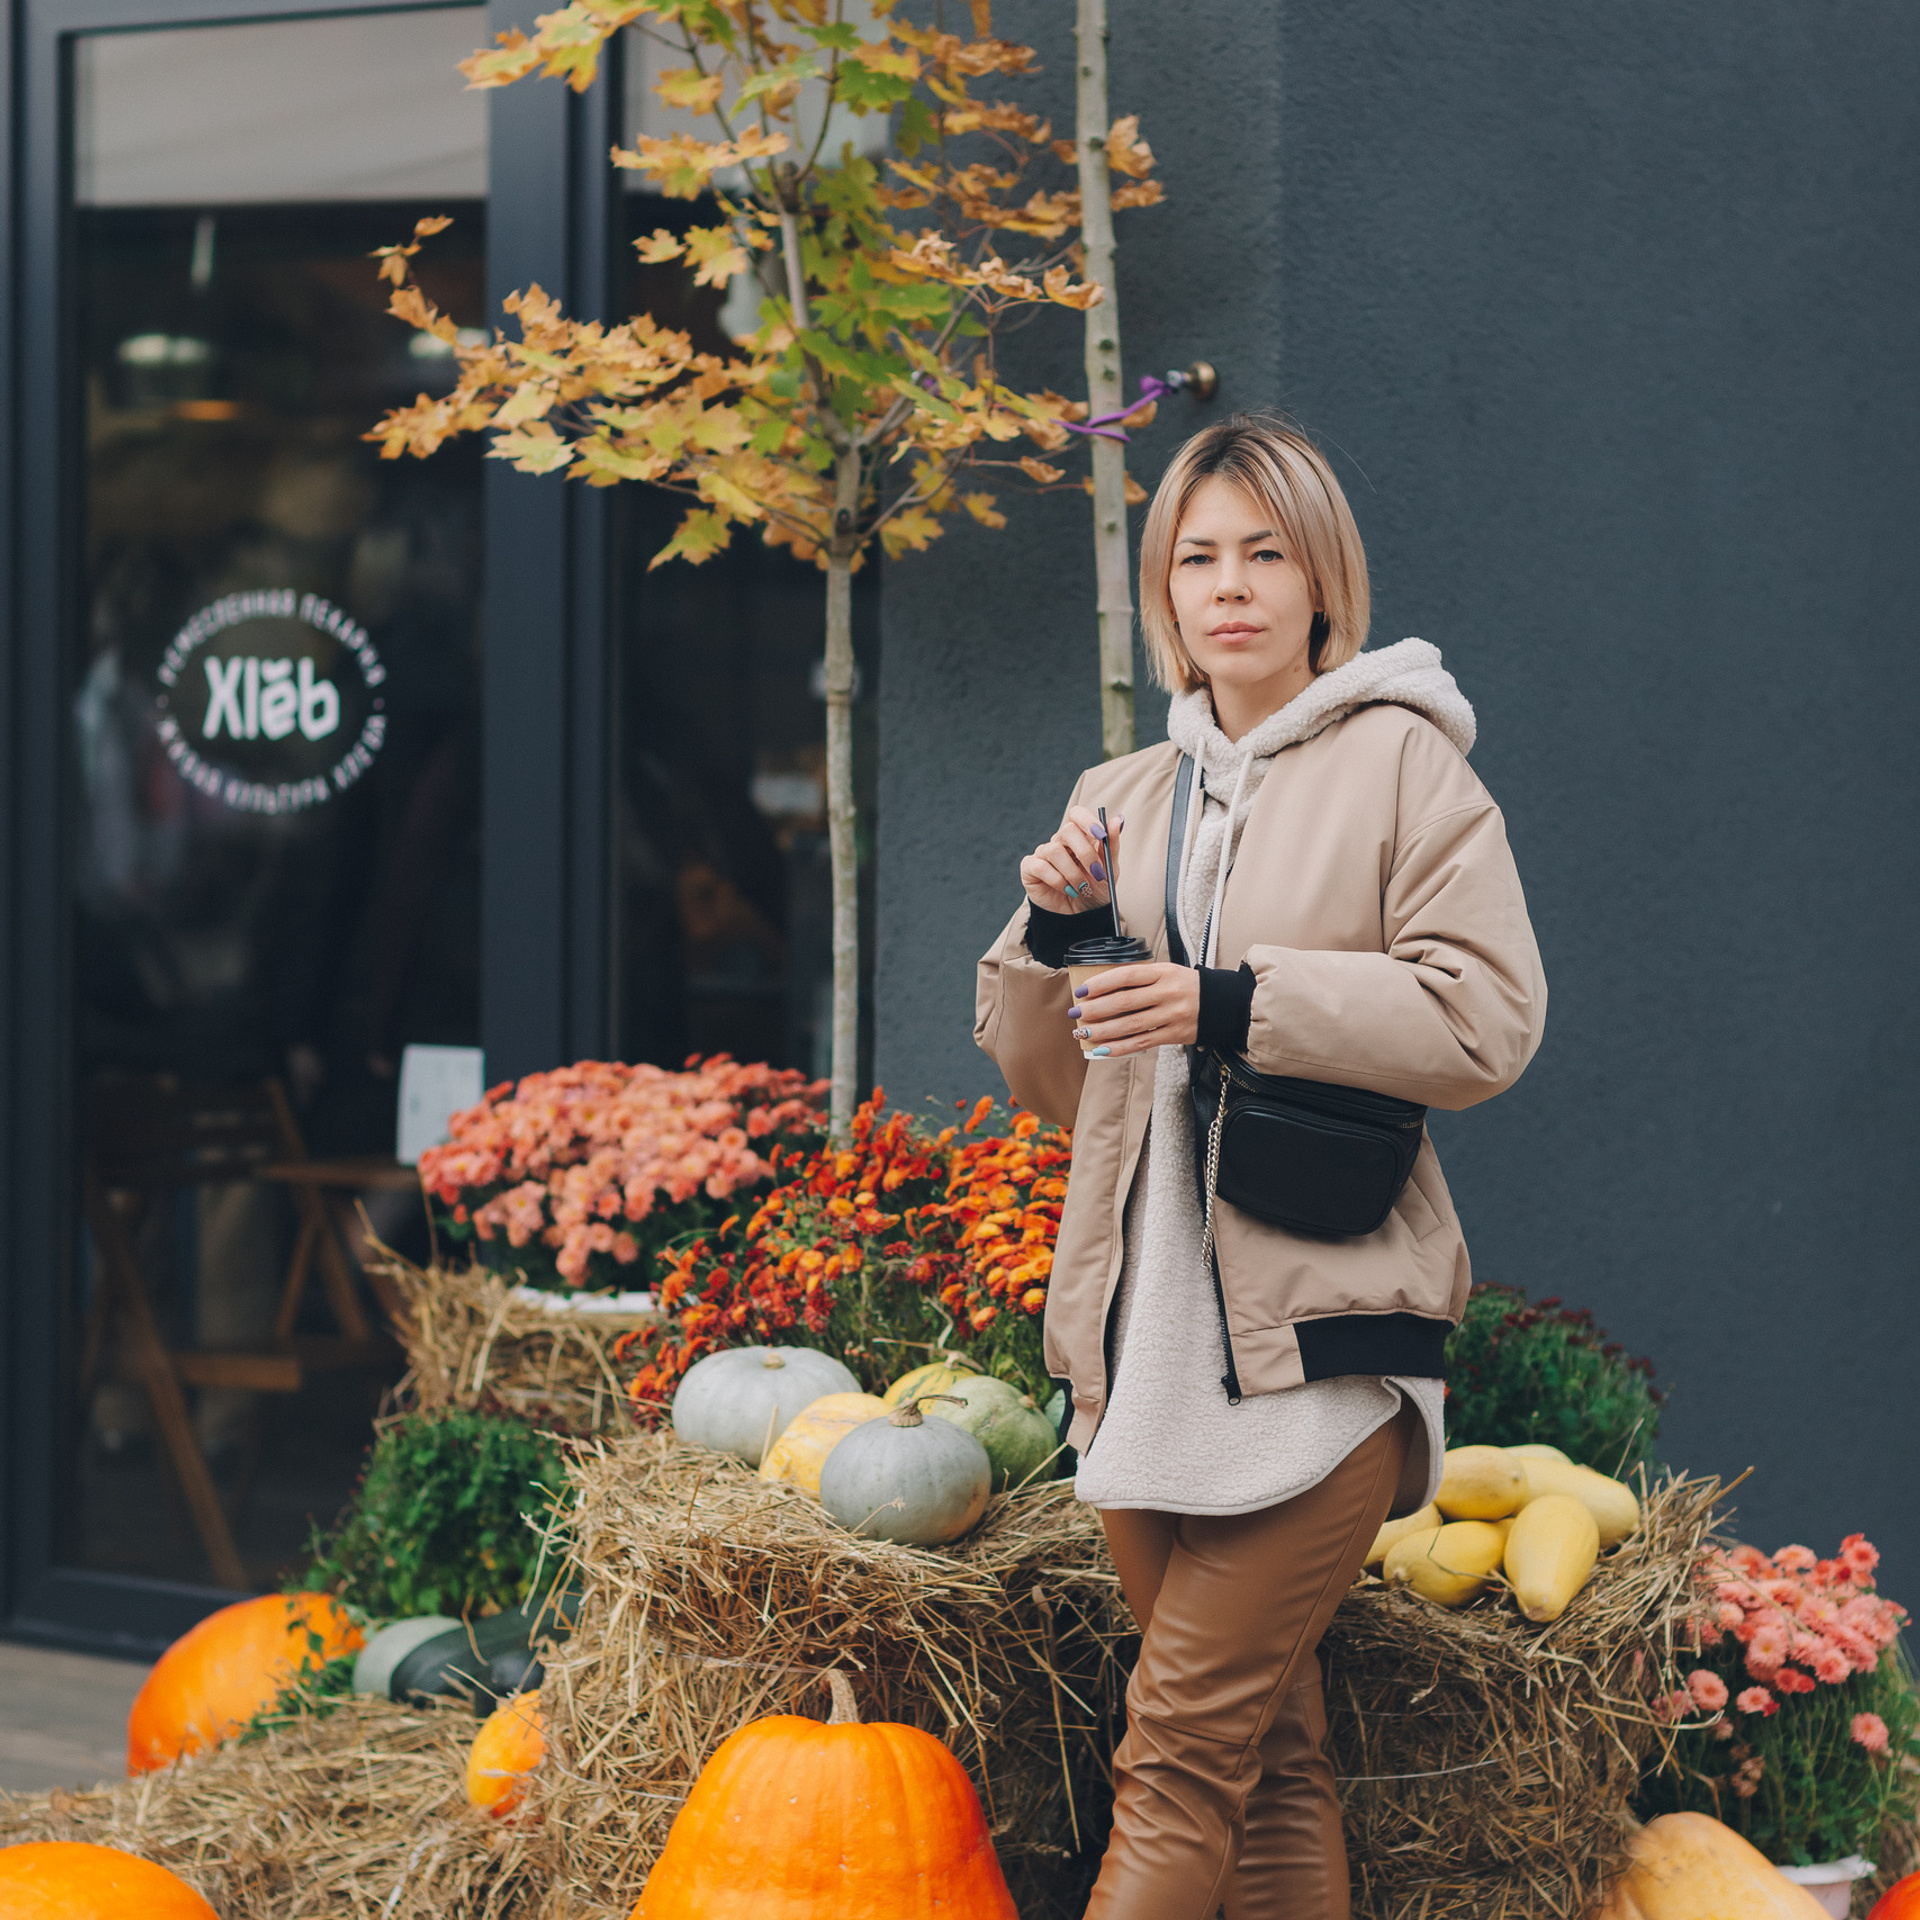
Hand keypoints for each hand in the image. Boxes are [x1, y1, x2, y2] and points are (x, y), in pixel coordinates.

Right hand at [1021, 807, 1122, 914]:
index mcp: (1080, 837)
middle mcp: (1060, 842)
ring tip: (1082, 888)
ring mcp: (1044, 854)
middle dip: (1085, 853)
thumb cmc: (1095, 890)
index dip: (1087, 820)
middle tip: (1096, 872)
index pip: (1077, 814)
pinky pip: (1041, 866)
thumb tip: (1118, 820)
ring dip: (1072, 873)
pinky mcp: (1030, 868)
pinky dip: (1058, 881)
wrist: (1082, 916)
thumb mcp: (1109, 869)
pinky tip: (1067, 890)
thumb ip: (1111, 845)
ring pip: (1054, 850)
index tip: (1101, 835)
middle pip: (1067, 830)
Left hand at [1069, 962, 1199, 1056]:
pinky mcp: (1174, 1035)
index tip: (1082, 991)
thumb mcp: (1166, 972)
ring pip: (1130, 1025)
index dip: (1101, 984)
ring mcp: (1171, 1015)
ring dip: (1103, 1031)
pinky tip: (1103, 1049)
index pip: (1125, 976)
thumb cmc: (1185, 986)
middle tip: (1077, 1014)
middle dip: (1095, 1010)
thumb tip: (1102, 991)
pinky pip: (1142, 1043)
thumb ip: (1140, 979)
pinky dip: (1120, 1047)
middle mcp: (1167, 993)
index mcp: (1163, 972)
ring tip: (1083, 1033)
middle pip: (1124, 1003)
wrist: (1222, 1003)